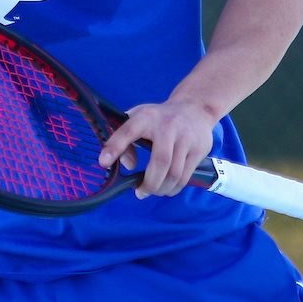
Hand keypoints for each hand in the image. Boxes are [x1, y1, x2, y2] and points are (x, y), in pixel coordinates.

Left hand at [98, 99, 215, 198]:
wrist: (194, 108)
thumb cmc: (159, 118)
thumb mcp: (139, 119)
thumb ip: (126, 140)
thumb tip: (128, 166)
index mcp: (146, 117)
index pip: (128, 131)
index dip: (115, 146)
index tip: (103, 162)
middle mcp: (167, 126)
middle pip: (160, 161)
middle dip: (149, 183)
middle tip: (140, 192)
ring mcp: (185, 138)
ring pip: (174, 173)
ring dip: (161, 189)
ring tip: (152, 191)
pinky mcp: (199, 149)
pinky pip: (185, 177)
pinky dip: (173, 188)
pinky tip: (166, 188)